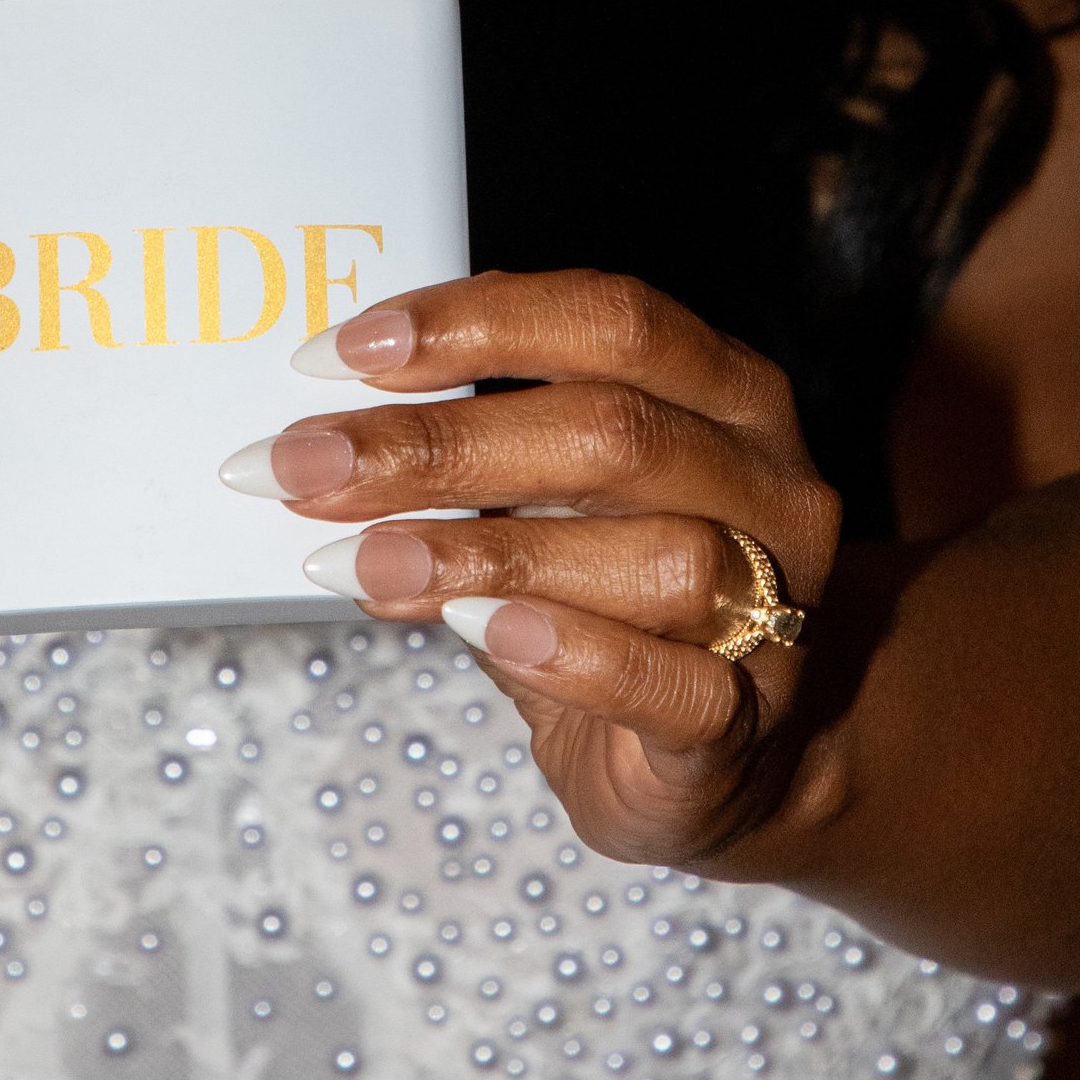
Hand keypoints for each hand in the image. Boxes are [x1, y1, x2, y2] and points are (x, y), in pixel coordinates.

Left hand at [220, 271, 843, 870]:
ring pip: (656, 555)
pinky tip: (475, 631)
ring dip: (483, 553)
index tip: (338, 353)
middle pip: (614, 431)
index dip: (475, 324)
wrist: (722, 758)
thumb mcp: (551, 502)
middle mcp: (772, 486)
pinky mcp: (745, 724)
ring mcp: (778, 608)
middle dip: (436, 443)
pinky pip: (676, 685)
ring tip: (355, 561)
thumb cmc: (616, 600)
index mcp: (729, 395)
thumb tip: (319, 442)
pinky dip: (571, 651)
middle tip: (301, 465)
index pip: (614, 321)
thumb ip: (471, 460)